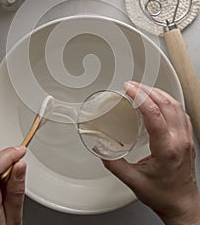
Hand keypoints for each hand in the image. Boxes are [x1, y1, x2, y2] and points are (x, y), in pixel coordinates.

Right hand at [103, 81, 199, 224]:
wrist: (182, 204)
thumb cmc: (163, 195)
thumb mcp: (133, 181)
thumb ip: (114, 164)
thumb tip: (101, 149)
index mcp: (166, 149)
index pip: (154, 114)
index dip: (140, 96)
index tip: (128, 88)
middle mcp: (179, 140)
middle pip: (166, 104)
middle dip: (146, 89)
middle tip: (131, 85)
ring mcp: (186, 138)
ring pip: (176, 105)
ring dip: (158, 93)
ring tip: (142, 89)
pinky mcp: (188, 138)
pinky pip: (180, 112)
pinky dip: (168, 101)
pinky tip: (158, 101)